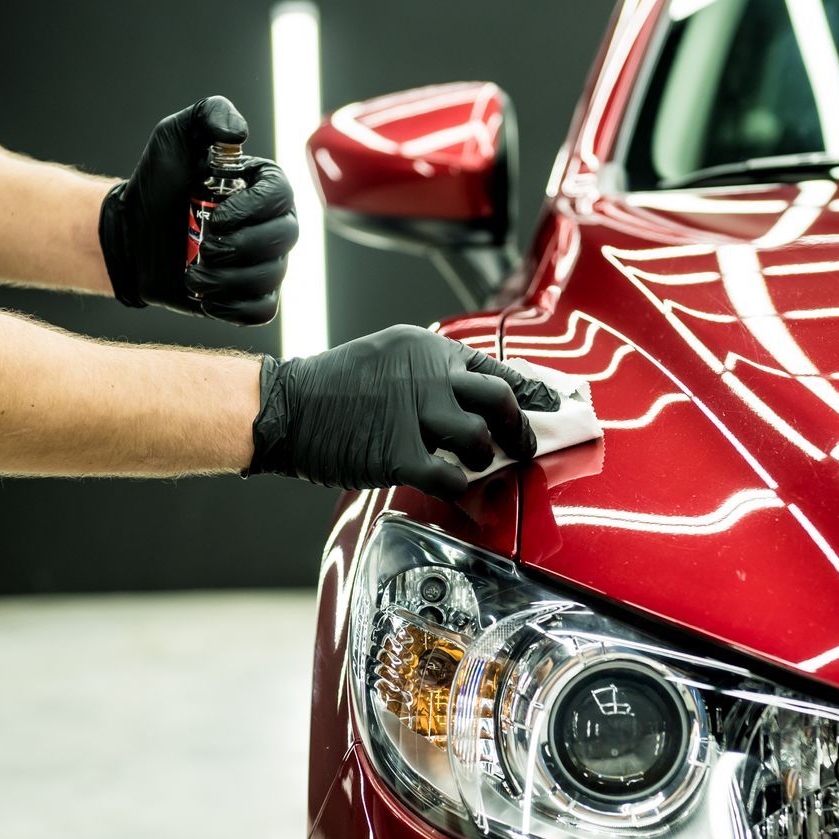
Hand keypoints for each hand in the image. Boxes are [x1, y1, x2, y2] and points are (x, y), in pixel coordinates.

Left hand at [98, 95, 297, 323]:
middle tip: (204, 246)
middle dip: (241, 247)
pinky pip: (261, 310)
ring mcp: (264, 263)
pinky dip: (234, 307)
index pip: (282, 195)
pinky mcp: (249, 297)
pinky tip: (206, 296)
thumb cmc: (156, 184)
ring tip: (193, 273)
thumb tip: (239, 133)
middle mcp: (272, 224)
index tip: (216, 216)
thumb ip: (209, 115)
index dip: (253, 210)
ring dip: (228, 279)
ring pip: (271, 277)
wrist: (131, 234)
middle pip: (284, 239)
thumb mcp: (175, 136)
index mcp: (263, 186)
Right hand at [245, 325, 560, 498]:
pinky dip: (461, 490)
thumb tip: (477, 402)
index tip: (553, 408)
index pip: (495, 367)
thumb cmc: (333, 389)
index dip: (531, 392)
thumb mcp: (388, 359)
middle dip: (521, 428)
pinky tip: (454, 491)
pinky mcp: (398, 453)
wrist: (284, 408)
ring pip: (481, 438)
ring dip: (485, 460)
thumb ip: (431, 375)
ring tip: (473, 467)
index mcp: (427, 348)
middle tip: (524, 447)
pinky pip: (451, 478)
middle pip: (501, 398)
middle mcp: (427, 374)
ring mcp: (414, 412)